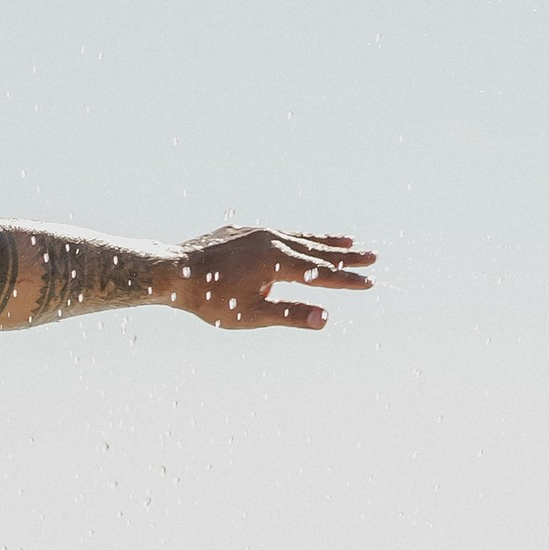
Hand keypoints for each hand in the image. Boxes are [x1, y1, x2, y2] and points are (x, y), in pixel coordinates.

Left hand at [176, 228, 376, 331]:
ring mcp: (260, 233)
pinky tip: (304, 240)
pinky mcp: (247, 231)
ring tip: (350, 242)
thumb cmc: (210, 299)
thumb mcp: (250, 314)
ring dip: (326, 242)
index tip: (370, 284)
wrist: (174, 270)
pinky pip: (281, 234)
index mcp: (278, 262)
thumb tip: (325, 319)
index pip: (321, 275)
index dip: (346, 281)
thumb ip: (290, 314)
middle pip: (317, 251)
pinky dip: (298, 238)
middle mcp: (273, 241)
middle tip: (374, 257)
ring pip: (300, 237)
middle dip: (346, 257)